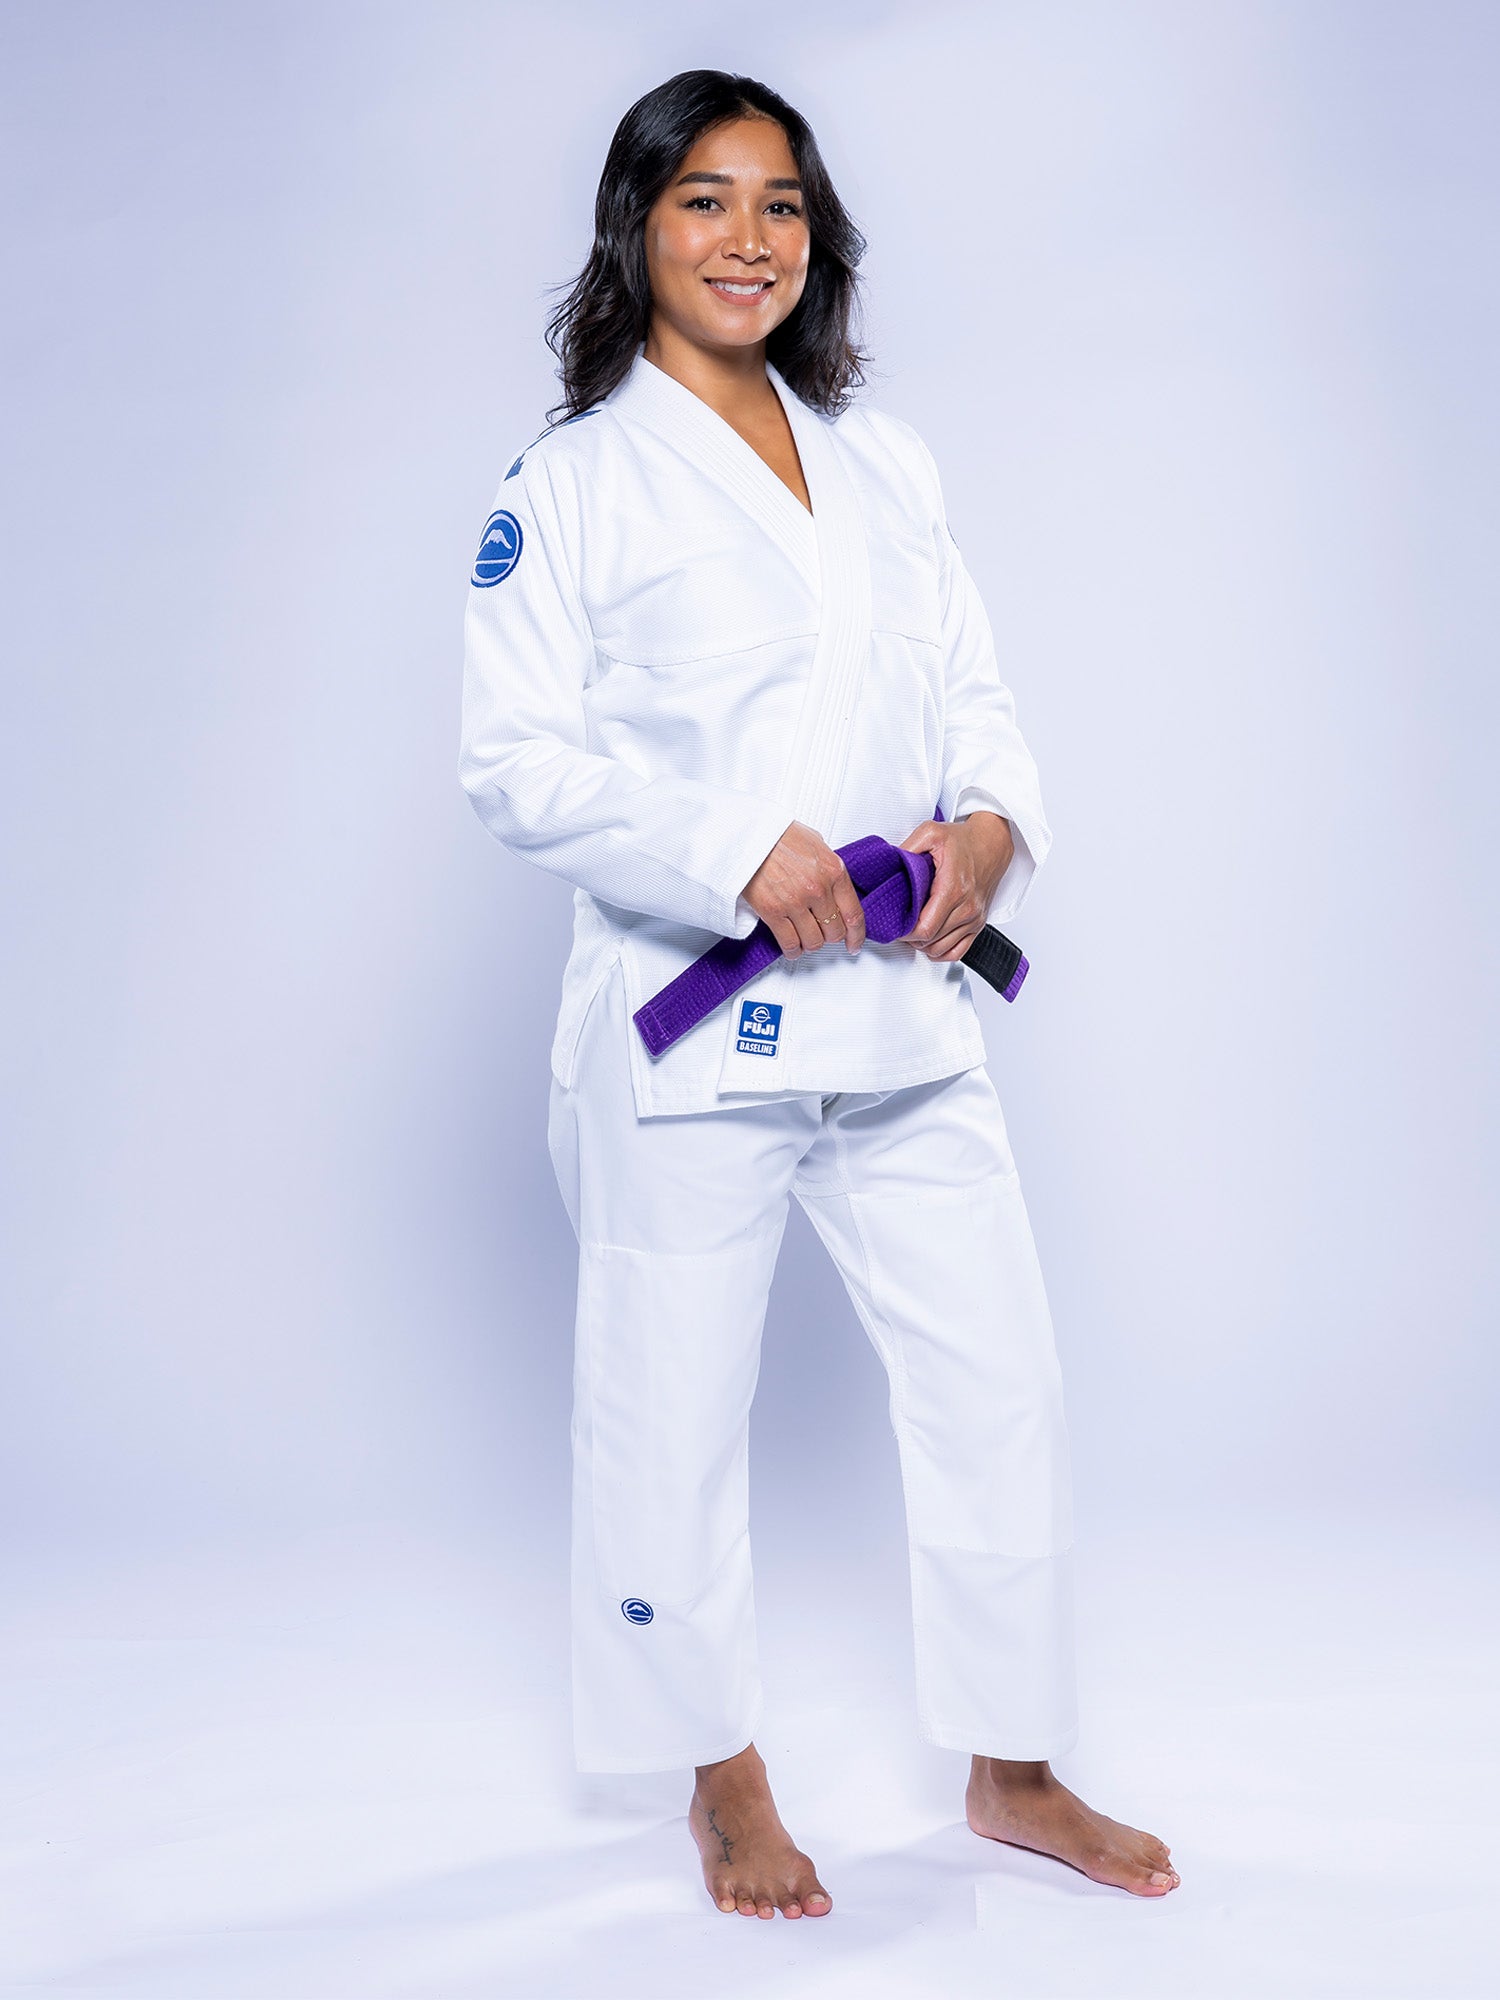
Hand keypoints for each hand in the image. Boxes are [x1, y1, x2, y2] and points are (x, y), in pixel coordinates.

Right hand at [742, 821, 866, 957]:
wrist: (747, 834)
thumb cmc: (777, 834)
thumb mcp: (815, 843)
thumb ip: (827, 867)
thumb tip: (833, 886)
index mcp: (833, 870)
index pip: (853, 913)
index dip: (856, 935)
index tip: (854, 943)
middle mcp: (817, 889)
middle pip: (834, 931)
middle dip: (830, 936)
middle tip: (824, 934)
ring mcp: (795, 902)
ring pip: (813, 940)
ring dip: (811, 943)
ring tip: (806, 939)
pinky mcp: (773, 912)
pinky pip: (790, 942)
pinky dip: (793, 950)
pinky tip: (793, 948)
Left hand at [897, 811, 1013, 961]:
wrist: (992, 843)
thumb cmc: (964, 840)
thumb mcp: (931, 833)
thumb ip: (908, 848)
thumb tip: (888, 863)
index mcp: (953, 889)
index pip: (925, 928)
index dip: (904, 932)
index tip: (895, 923)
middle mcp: (967, 907)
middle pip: (931, 941)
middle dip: (910, 937)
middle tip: (899, 924)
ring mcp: (974, 918)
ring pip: (941, 949)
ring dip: (923, 945)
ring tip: (912, 930)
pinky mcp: (978, 924)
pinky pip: (958, 951)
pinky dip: (940, 952)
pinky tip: (929, 942)